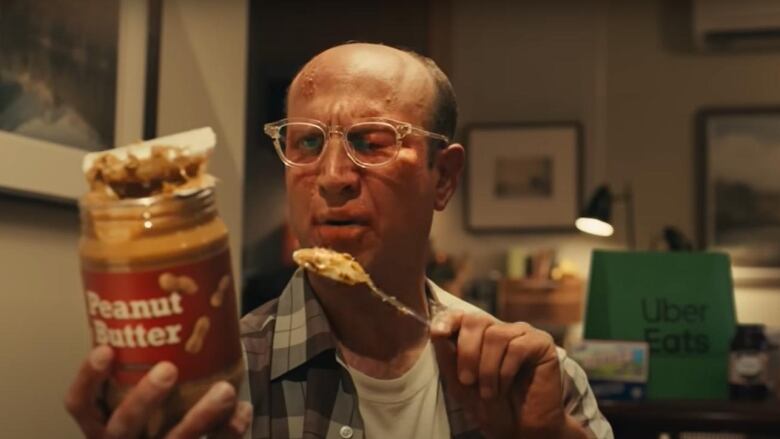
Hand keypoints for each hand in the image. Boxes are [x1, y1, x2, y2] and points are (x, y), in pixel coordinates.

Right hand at [64, 345, 251, 437]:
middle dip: (144, 398)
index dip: (87, 379)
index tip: (105, 349)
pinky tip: (244, 410)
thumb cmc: (157, 410)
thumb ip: (145, 360)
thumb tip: (174, 300)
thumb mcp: (138, 389)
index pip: (80, 404)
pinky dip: (229, 430)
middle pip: (124, 426)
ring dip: (200, 416)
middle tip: (168, 369)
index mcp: (104, 421)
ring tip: (225, 389)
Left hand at [430, 311, 586, 438]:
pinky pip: (517, 347)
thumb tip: (436, 330)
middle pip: (476, 320)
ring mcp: (522, 334)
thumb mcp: (459, 384)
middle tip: (467, 381)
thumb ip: (447, 356)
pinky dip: (506, 371)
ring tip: (490, 392)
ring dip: (488, 369)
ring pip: (496, 335)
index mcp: (480, 337)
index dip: (448, 319)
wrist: (520, 429)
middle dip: (467, 352)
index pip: (461, 315)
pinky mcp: (541, 344)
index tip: (439, 332)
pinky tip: (506, 386)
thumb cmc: (491, 407)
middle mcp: (501, 330)